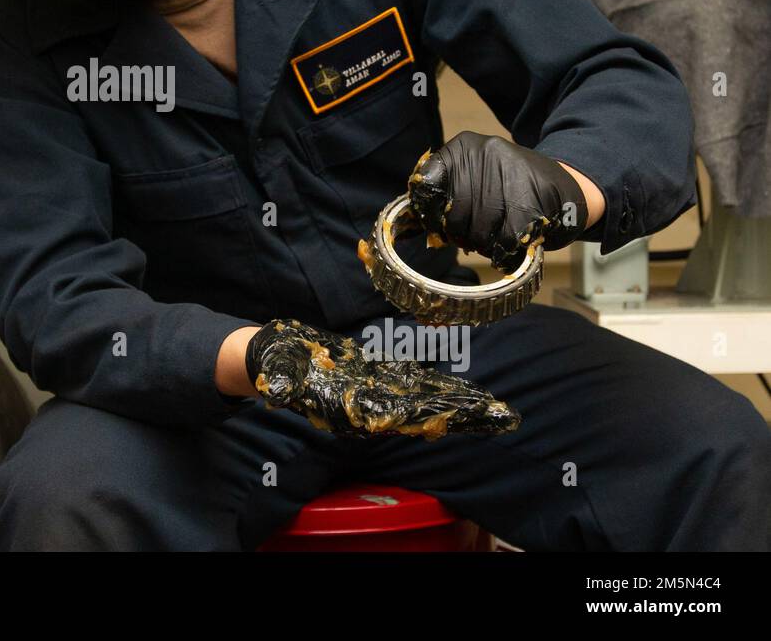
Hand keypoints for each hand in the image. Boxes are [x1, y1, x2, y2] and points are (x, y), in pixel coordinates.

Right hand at [244, 318, 519, 439]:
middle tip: (505, 416)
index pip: (402, 414)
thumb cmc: (274, 368)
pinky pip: (417, 388)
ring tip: (494, 407)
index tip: (468, 415)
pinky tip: (463, 390)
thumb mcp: (274, 376)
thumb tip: (278, 389)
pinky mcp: (380, 382)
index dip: (436, 415)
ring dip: (460, 405)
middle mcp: (371, 409)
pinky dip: (442, 390)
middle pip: (426, 414)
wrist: (273, 362)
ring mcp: (379, 396)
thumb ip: (278, 385)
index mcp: (353, 409)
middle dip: (464, 415)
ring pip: (427, 402)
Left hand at [408, 132, 587, 273]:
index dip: (430, 214)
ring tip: (494, 239)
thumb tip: (421, 221)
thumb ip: (447, 191)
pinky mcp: (532, 203)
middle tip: (472, 238)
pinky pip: (504, 242)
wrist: (567, 184)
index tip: (439, 226)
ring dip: (483, 245)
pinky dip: (503, 254)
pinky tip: (508, 249)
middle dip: (460, 235)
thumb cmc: (511, 187)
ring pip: (478, 230)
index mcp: (463, 147)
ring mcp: (510, 176)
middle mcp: (485, 154)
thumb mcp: (476, 175)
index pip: (427, 184)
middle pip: (453, 214)